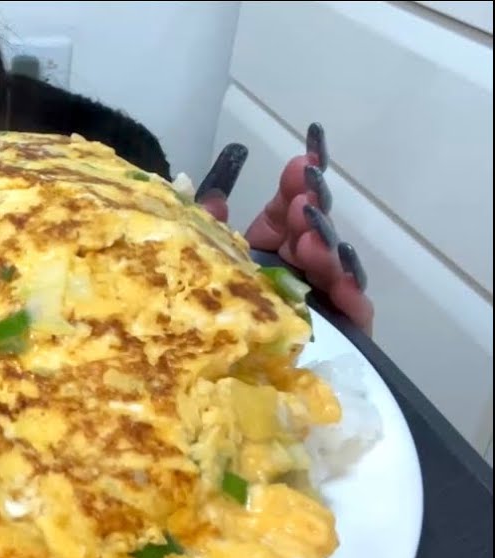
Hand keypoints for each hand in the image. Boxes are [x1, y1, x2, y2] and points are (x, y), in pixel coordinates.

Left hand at [196, 125, 373, 333]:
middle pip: (314, 228)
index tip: (302, 155)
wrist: (230, 391)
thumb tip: (214, 198)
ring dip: (322, 242)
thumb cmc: (218, 322)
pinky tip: (341, 281)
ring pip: (333, 262)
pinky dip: (349, 291)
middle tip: (303, 186)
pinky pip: (355, 307)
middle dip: (310, 203)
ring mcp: (326, 296)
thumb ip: (211, 233)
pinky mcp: (345, 330)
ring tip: (308, 231)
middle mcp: (302, 267)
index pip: (289, 207)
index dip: (297, 180)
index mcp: (272, 247)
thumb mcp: (211, 269)